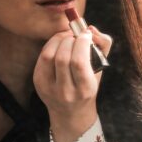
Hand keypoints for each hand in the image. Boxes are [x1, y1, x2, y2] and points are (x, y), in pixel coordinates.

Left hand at [33, 25, 112, 141]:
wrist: (70, 112)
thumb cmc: (88, 86)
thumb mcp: (100, 69)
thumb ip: (102, 45)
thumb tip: (90, 29)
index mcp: (85, 89)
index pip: (79, 63)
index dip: (81, 43)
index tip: (86, 34)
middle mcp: (65, 92)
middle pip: (63, 58)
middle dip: (70, 40)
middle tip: (76, 35)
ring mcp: (48, 88)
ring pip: (49, 55)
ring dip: (59, 39)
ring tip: (67, 37)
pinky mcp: (38, 82)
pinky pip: (42, 57)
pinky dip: (50, 45)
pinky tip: (58, 44)